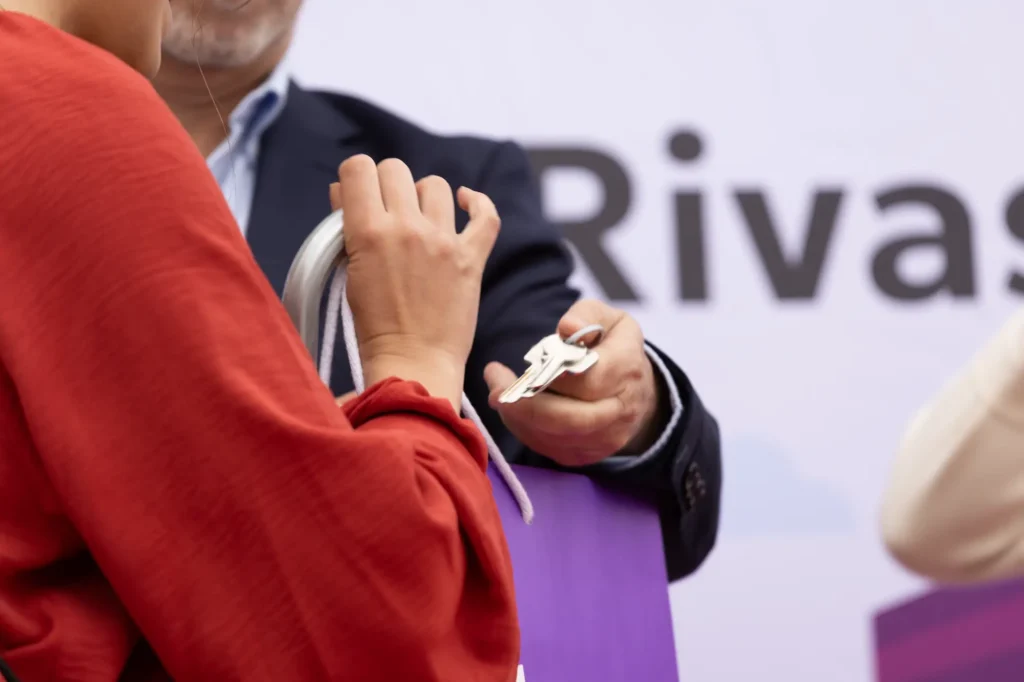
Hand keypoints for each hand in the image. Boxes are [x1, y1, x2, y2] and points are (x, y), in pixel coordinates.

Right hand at [331, 156, 499, 407]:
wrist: (412, 363)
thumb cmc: (374, 326)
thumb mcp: (348, 272)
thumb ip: (346, 228)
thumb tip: (344, 192)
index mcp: (369, 232)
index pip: (359, 168)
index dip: (356, 177)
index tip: (359, 195)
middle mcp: (407, 228)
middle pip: (396, 170)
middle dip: (387, 186)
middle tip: (386, 211)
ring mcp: (443, 241)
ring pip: (435, 185)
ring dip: (423, 197)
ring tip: (419, 219)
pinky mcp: (471, 258)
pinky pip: (485, 215)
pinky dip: (476, 203)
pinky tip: (464, 202)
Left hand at [483, 299, 665, 466]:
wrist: (635, 393)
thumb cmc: (614, 348)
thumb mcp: (610, 318)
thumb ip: (586, 315)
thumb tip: (566, 328)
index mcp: (627, 369)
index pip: (587, 379)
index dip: (552, 373)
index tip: (527, 361)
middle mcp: (621, 410)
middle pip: (568, 417)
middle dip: (524, 403)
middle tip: (495, 384)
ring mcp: (605, 438)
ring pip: (553, 435)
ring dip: (517, 415)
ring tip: (497, 392)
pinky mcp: (585, 455)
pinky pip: (547, 447)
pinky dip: (523, 428)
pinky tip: (512, 408)